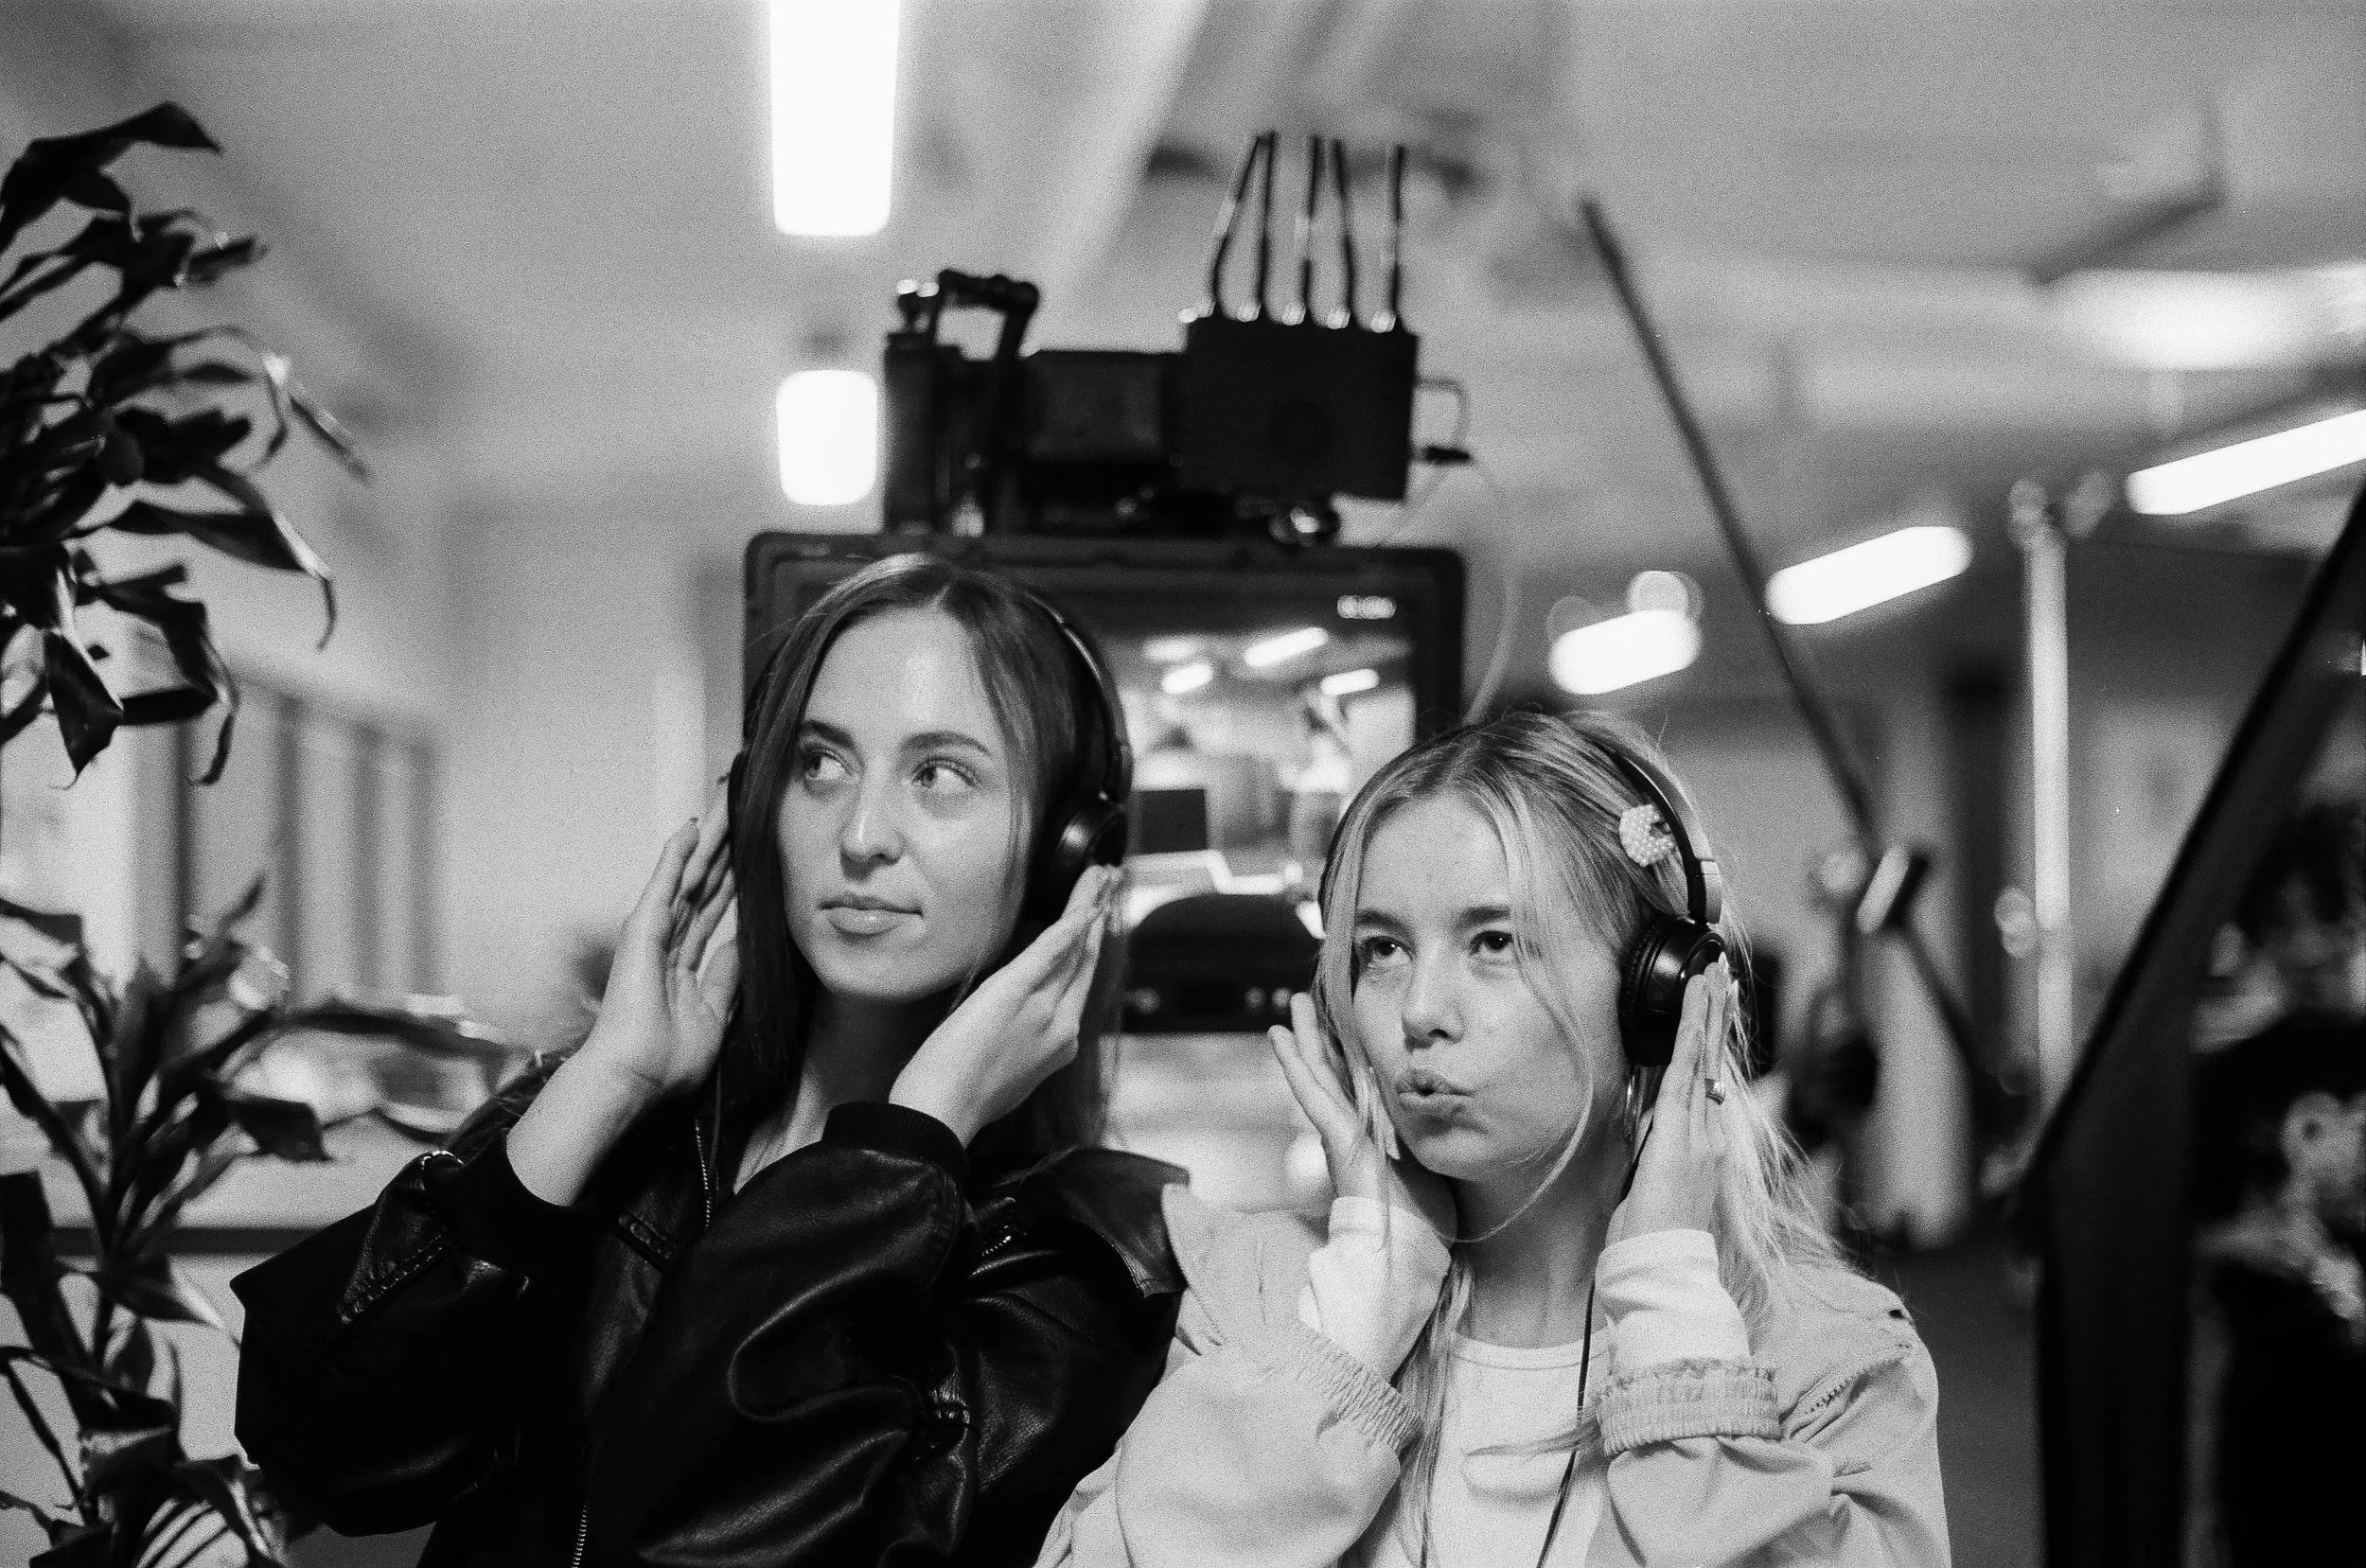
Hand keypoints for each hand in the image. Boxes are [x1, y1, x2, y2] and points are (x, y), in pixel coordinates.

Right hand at [575, 777, 741, 1109]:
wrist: (635, 1080)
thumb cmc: (668, 1061)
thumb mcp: (712, 1015)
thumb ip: (725, 978)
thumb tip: (740, 945)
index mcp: (683, 962)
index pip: (715, 909)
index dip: (734, 879)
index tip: (753, 851)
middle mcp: (668, 942)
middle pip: (704, 883)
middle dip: (725, 848)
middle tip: (744, 810)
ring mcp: (653, 934)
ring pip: (688, 876)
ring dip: (707, 840)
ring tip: (727, 805)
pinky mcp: (642, 932)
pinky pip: (664, 886)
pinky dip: (677, 856)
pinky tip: (691, 827)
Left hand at [890, 864, 1118, 1143]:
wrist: (941, 1116)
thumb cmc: (957, 1103)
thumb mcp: (1002, 1076)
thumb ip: (1019, 1047)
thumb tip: (1012, 1029)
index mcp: (1058, 1045)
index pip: (1079, 986)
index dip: (1090, 949)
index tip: (1096, 923)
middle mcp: (1062, 1026)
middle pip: (1087, 961)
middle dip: (1100, 918)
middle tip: (1108, 882)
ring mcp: (1042, 1010)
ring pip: (1076, 948)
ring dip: (1091, 906)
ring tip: (1101, 875)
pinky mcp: (1014, 993)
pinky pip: (1052, 950)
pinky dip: (1071, 923)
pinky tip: (1087, 904)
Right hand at [1270, 993, 1456, 1241]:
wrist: (1413, 1251)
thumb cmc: (1427, 1218)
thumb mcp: (1432, 1164)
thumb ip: (1427, 1137)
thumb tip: (1444, 1112)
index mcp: (1371, 1136)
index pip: (1355, 1086)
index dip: (1345, 1055)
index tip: (1340, 1028)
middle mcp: (1350, 1132)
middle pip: (1329, 1075)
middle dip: (1317, 1039)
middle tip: (1303, 1005)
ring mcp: (1340, 1135)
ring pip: (1316, 1079)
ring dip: (1301, 1043)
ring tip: (1287, 1013)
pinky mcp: (1338, 1138)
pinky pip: (1313, 1095)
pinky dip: (1296, 1065)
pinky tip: (1281, 1040)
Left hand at [1608, 958, 1734, 1245]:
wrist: (1665, 1272)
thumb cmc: (1653, 1239)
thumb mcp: (1652, 1186)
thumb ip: (1655, 1152)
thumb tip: (1648, 1126)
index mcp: (1702, 1146)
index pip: (1707, 1081)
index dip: (1709, 1040)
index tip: (1712, 1004)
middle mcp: (1709, 1135)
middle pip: (1711, 1062)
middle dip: (1715, 1014)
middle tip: (1718, 970)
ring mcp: (1699, 1134)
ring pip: (1702, 1061)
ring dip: (1704, 1015)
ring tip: (1708, 974)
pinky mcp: (1680, 1137)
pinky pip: (1684, 1078)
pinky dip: (1688, 1041)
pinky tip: (1692, 1012)